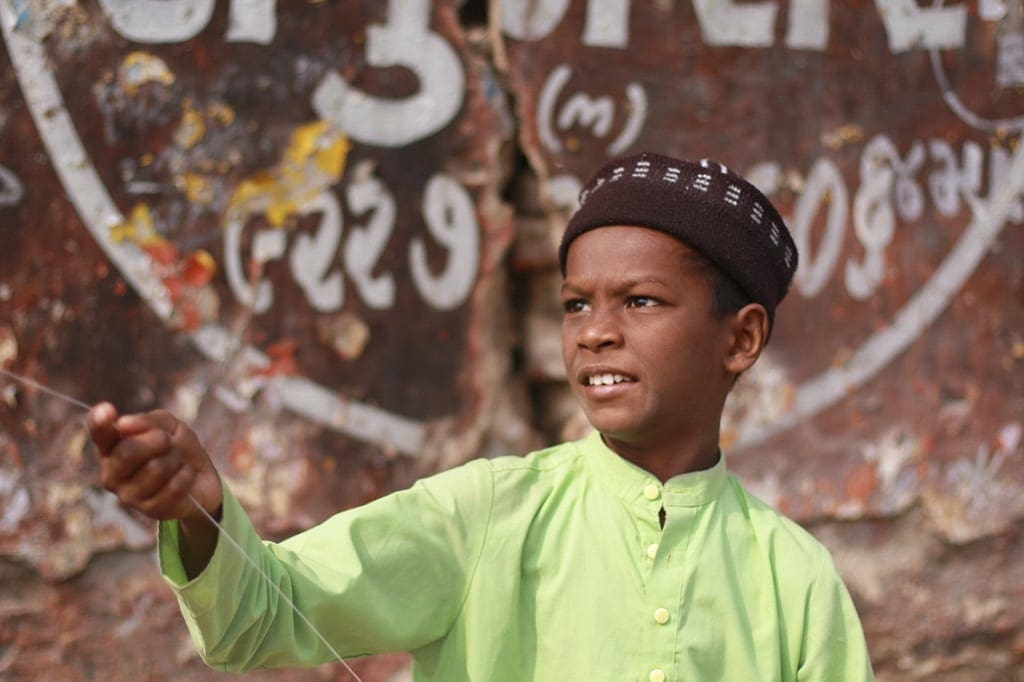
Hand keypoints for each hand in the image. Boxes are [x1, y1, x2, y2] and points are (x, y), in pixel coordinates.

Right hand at [88, 402, 222, 521]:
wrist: (202, 480)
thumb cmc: (178, 449)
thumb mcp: (169, 427)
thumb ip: (148, 421)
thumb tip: (124, 424)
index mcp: (112, 448)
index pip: (99, 434)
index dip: (99, 422)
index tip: (107, 410)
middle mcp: (112, 473)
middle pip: (128, 453)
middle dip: (158, 441)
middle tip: (168, 442)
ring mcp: (128, 495)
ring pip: (156, 468)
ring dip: (176, 459)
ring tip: (177, 462)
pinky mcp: (150, 510)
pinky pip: (174, 486)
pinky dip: (186, 475)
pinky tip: (184, 476)